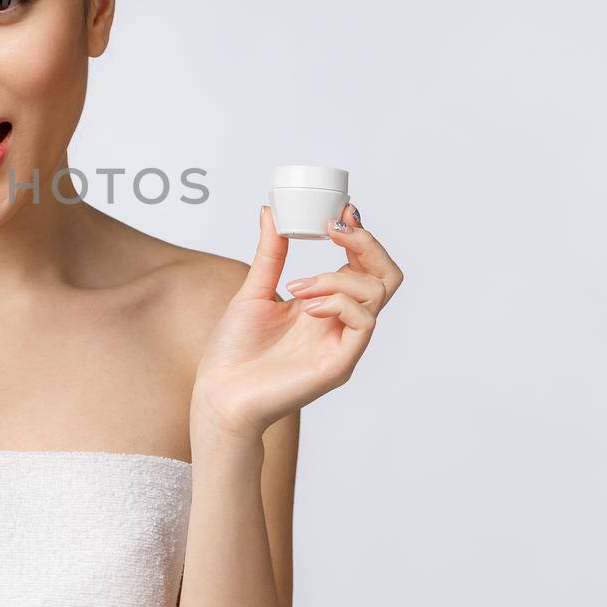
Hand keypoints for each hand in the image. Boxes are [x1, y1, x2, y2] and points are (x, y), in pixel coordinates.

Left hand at [191, 201, 402, 445]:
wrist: (219, 394)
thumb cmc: (235, 351)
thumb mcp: (253, 291)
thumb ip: (270, 253)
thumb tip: (271, 212)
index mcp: (325, 305)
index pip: (362, 264)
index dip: (359, 235)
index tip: (339, 212)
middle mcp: (340, 323)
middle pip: (386, 276)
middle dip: (368, 244)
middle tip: (335, 229)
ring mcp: (344, 343)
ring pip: (377, 294)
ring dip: (337, 277)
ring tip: (297, 287)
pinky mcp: (341, 364)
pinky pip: (363, 323)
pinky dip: (337, 303)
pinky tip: (305, 306)